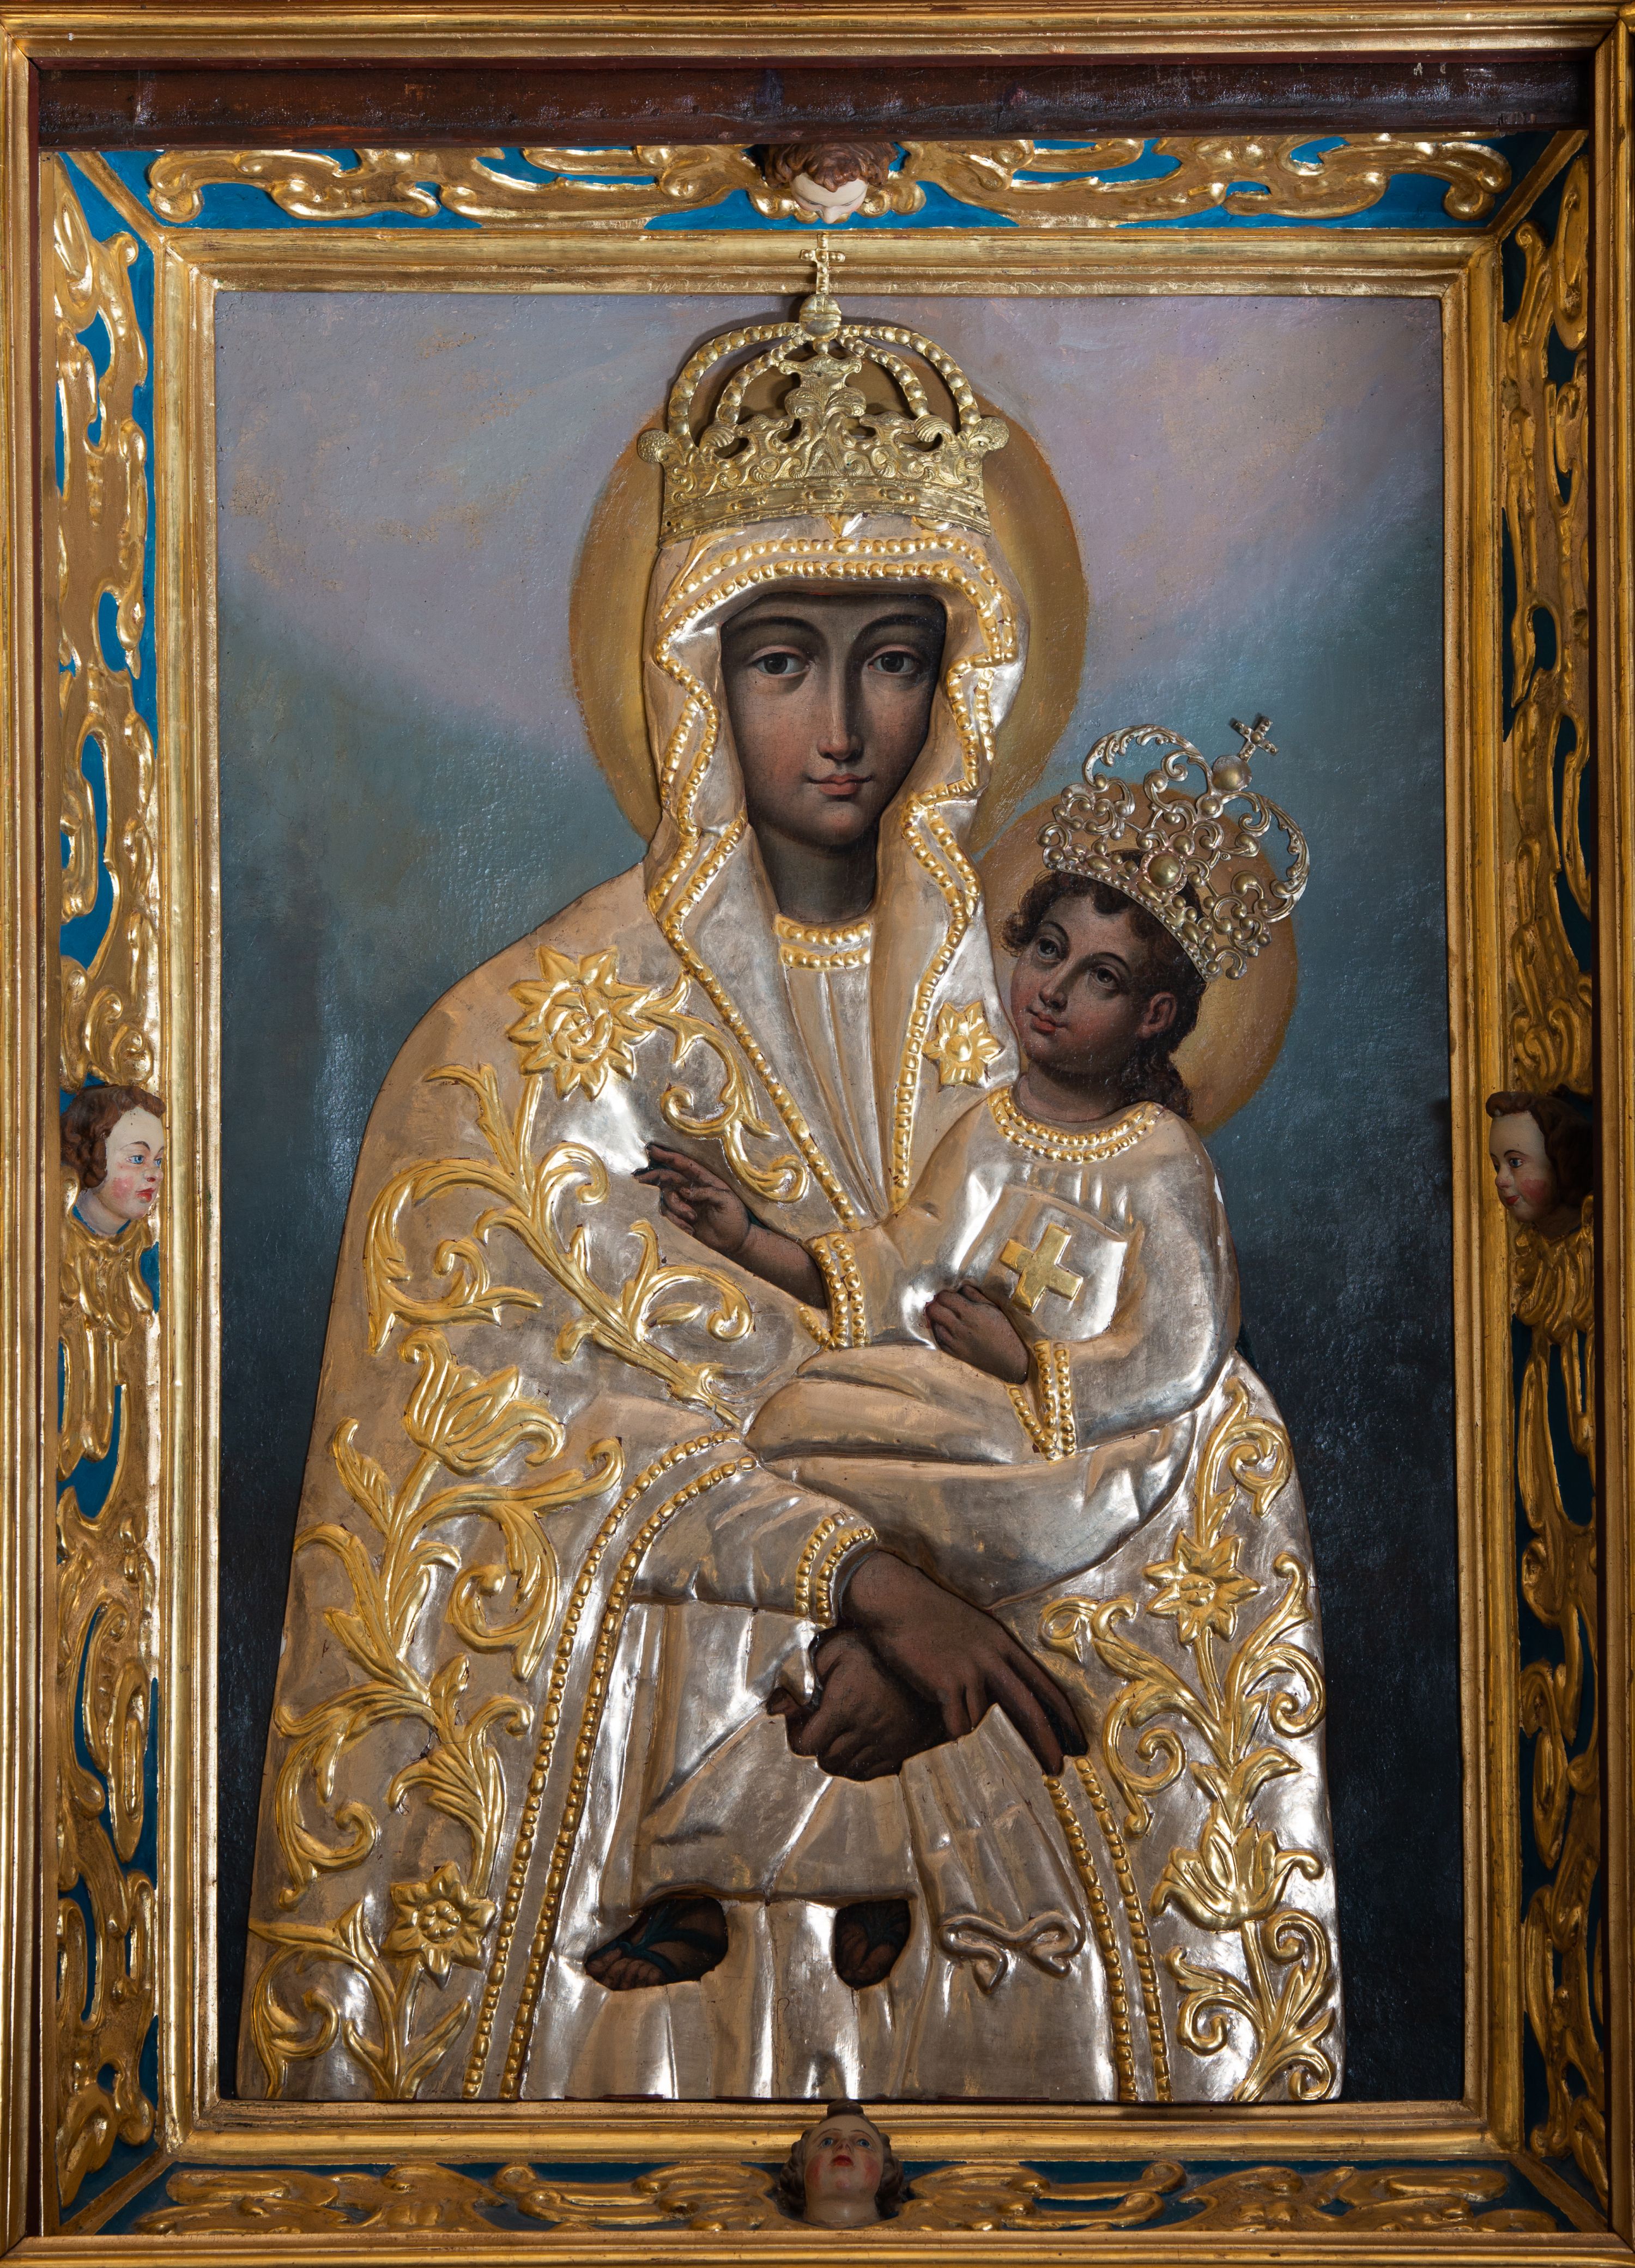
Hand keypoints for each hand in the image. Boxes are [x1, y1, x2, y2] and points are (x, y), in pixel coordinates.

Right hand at [635, 1141, 750, 1255]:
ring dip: (676, 1209)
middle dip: (654, 1176)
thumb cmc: (733, 1217)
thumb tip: (685, 1191)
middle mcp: (692, 1187)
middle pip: (667, 1176)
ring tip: (693, 1219)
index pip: (683, 1164)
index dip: (667, 1156)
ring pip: (667, 1198)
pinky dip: (677, 1221)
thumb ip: (706, 1192)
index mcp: (705, 1178)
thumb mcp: (726, 1201)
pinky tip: (690, 1229)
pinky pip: (668, 1213)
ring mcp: (685, 1201)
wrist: (733, 1240)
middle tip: (640, 1178)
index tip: (653, 1150)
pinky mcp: (680, 1215)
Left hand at [767, 1628, 946, 1780]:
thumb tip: (772, 1708)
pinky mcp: (904, 1749)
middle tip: (821, 1727)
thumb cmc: (873, 1649)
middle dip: (819, 1746)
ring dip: (839, 1756)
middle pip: (827, 1761)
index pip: (808, 1744)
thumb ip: (800, 1677)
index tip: (802, 1722)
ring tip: (840, 1734)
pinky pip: (873, 1772)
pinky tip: (860, 1742)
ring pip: (849, 1770)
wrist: (926, 1656)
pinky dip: (861, 1764)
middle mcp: (866, 1729)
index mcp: (845, 1705)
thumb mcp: (834, 1650)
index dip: (798, 1736)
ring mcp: (887, 1742)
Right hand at [842, 1551, 1086, 1776]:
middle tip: (1056, 1772)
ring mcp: (970, 1669)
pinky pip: (957, 1724)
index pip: (1045, 1686)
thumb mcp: (973, 1632)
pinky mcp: (945, 1681)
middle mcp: (993, 1657)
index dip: (1065, 1717)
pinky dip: (953, 1734)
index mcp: (1004, 1644)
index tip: (1078, 1743)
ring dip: (972, 1731)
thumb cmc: (929, 1617)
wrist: (896, 1601)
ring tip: (954, 1727)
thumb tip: (998, 1699)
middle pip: (1030, 1709)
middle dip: (1046, 1743)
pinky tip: (946, 1737)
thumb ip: (991, 1661)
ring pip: (982, 1721)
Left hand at [926, 1280, 1031, 1383]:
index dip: (943, 1293)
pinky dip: (940, 1332)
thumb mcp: (994, 1308)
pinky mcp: (954, 1353)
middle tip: (942, 1303)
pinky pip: (938, 1339)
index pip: (944, 1297)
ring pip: (933, 1324)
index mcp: (970, 1313)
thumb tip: (960, 1286)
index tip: (947, 1293)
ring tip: (945, 1316)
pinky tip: (947, 1329)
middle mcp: (959, 1327)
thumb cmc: (1005, 1331)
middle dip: (935, 1303)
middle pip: (934, 1310)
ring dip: (937, 1318)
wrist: (1010, 1359)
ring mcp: (954, 1342)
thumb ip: (975, 1295)